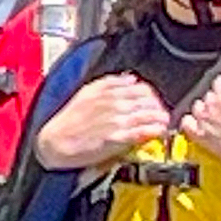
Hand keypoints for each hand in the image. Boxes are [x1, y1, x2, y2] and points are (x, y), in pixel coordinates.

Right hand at [34, 72, 167, 173]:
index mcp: (105, 90)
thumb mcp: (86, 93)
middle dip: (158, 106)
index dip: (151, 94)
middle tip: (161, 114)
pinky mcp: (116, 137)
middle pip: (148, 100)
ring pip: (148, 114)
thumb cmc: (69, 120)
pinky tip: (160, 132)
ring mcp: (116, 119)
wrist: (55, 142)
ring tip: (164, 122)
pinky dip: (154, 130)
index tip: (153, 101)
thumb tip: (131, 78)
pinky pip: (142, 131)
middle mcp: (113, 102)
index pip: (140, 87)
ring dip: (160, 118)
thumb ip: (110, 84)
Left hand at [178, 66, 220, 171]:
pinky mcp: (201, 136)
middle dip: (219, 99)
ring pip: (198, 107)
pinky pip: (187, 124)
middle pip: (209, 94)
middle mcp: (212, 103)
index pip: (220, 80)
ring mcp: (204, 120)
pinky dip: (191, 123)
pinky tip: (200, 125)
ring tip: (220, 119)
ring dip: (206, 110)